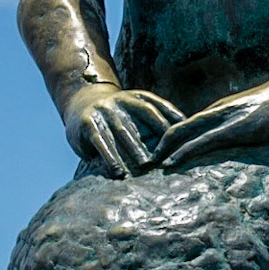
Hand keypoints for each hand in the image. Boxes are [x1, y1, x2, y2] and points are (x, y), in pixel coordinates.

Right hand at [64, 83, 183, 177]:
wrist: (82, 102)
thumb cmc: (118, 114)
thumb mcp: (136, 109)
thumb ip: (156, 120)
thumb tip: (186, 138)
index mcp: (138, 97)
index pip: (159, 107)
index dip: (172, 120)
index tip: (185, 137)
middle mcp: (122, 100)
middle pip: (144, 117)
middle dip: (156, 135)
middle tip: (169, 155)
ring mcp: (104, 110)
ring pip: (122, 130)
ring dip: (134, 149)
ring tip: (145, 166)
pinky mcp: (88, 123)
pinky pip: (100, 141)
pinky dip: (110, 157)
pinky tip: (117, 172)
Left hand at [154, 53, 268, 168]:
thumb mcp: (258, 116)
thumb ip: (241, 126)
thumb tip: (230, 143)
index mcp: (222, 110)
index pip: (186, 126)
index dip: (166, 141)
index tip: (152, 156)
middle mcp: (219, 111)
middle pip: (177, 127)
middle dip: (156, 145)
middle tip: (138, 163)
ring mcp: (228, 117)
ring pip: (184, 133)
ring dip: (163, 150)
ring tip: (145, 166)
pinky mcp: (239, 127)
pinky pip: (205, 140)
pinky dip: (184, 151)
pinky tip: (171, 162)